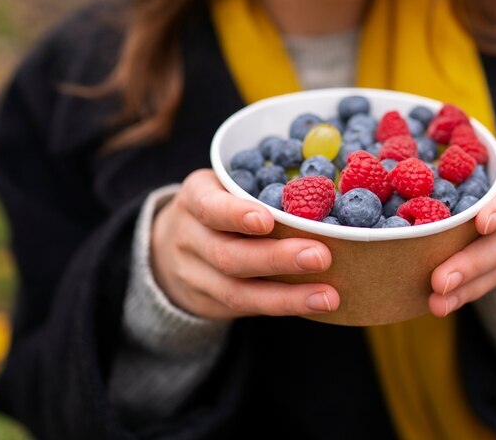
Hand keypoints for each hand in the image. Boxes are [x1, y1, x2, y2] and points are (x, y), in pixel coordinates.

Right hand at [150, 169, 339, 319]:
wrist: (168, 247)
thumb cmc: (217, 207)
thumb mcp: (224, 186)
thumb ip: (261, 186)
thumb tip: (325, 186)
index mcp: (195, 198)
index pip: (210, 207)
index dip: (237, 215)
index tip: (267, 220)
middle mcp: (189, 238)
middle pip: (228, 255)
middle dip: (276, 258)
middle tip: (320, 256)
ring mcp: (195, 276)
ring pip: (237, 292)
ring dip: (287, 296)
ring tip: (327, 296)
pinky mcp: (209, 304)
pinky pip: (246, 308)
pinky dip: (283, 307)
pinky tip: (315, 305)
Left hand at [429, 141, 495, 316]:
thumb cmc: (479, 162)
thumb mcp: (473, 145)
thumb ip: (451, 141)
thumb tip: (399, 127)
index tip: (482, 222)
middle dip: (471, 263)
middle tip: (440, 279)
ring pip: (494, 270)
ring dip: (465, 288)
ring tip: (436, 302)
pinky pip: (484, 284)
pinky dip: (462, 296)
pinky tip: (437, 307)